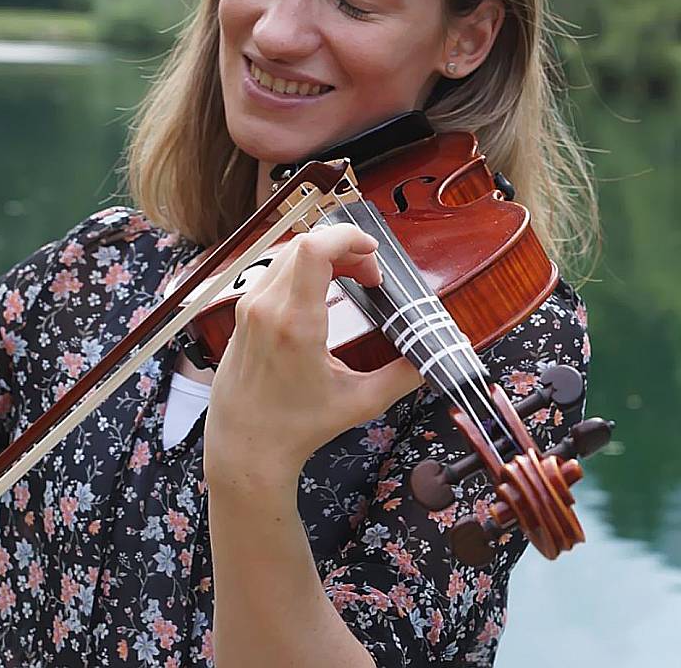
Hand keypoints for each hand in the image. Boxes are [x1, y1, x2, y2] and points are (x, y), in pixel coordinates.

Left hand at [203, 222, 424, 487]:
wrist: (244, 444)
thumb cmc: (297, 427)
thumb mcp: (359, 404)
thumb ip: (403, 377)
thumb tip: (436, 356)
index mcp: (296, 324)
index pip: (314, 249)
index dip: (347, 237)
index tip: (373, 250)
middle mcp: (268, 307)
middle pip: (307, 243)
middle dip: (347, 248)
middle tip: (372, 278)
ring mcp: (250, 306)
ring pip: (290, 252)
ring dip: (326, 255)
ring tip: (354, 280)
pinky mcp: (243, 310)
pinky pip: (276, 269)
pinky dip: (305, 267)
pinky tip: (325, 287)